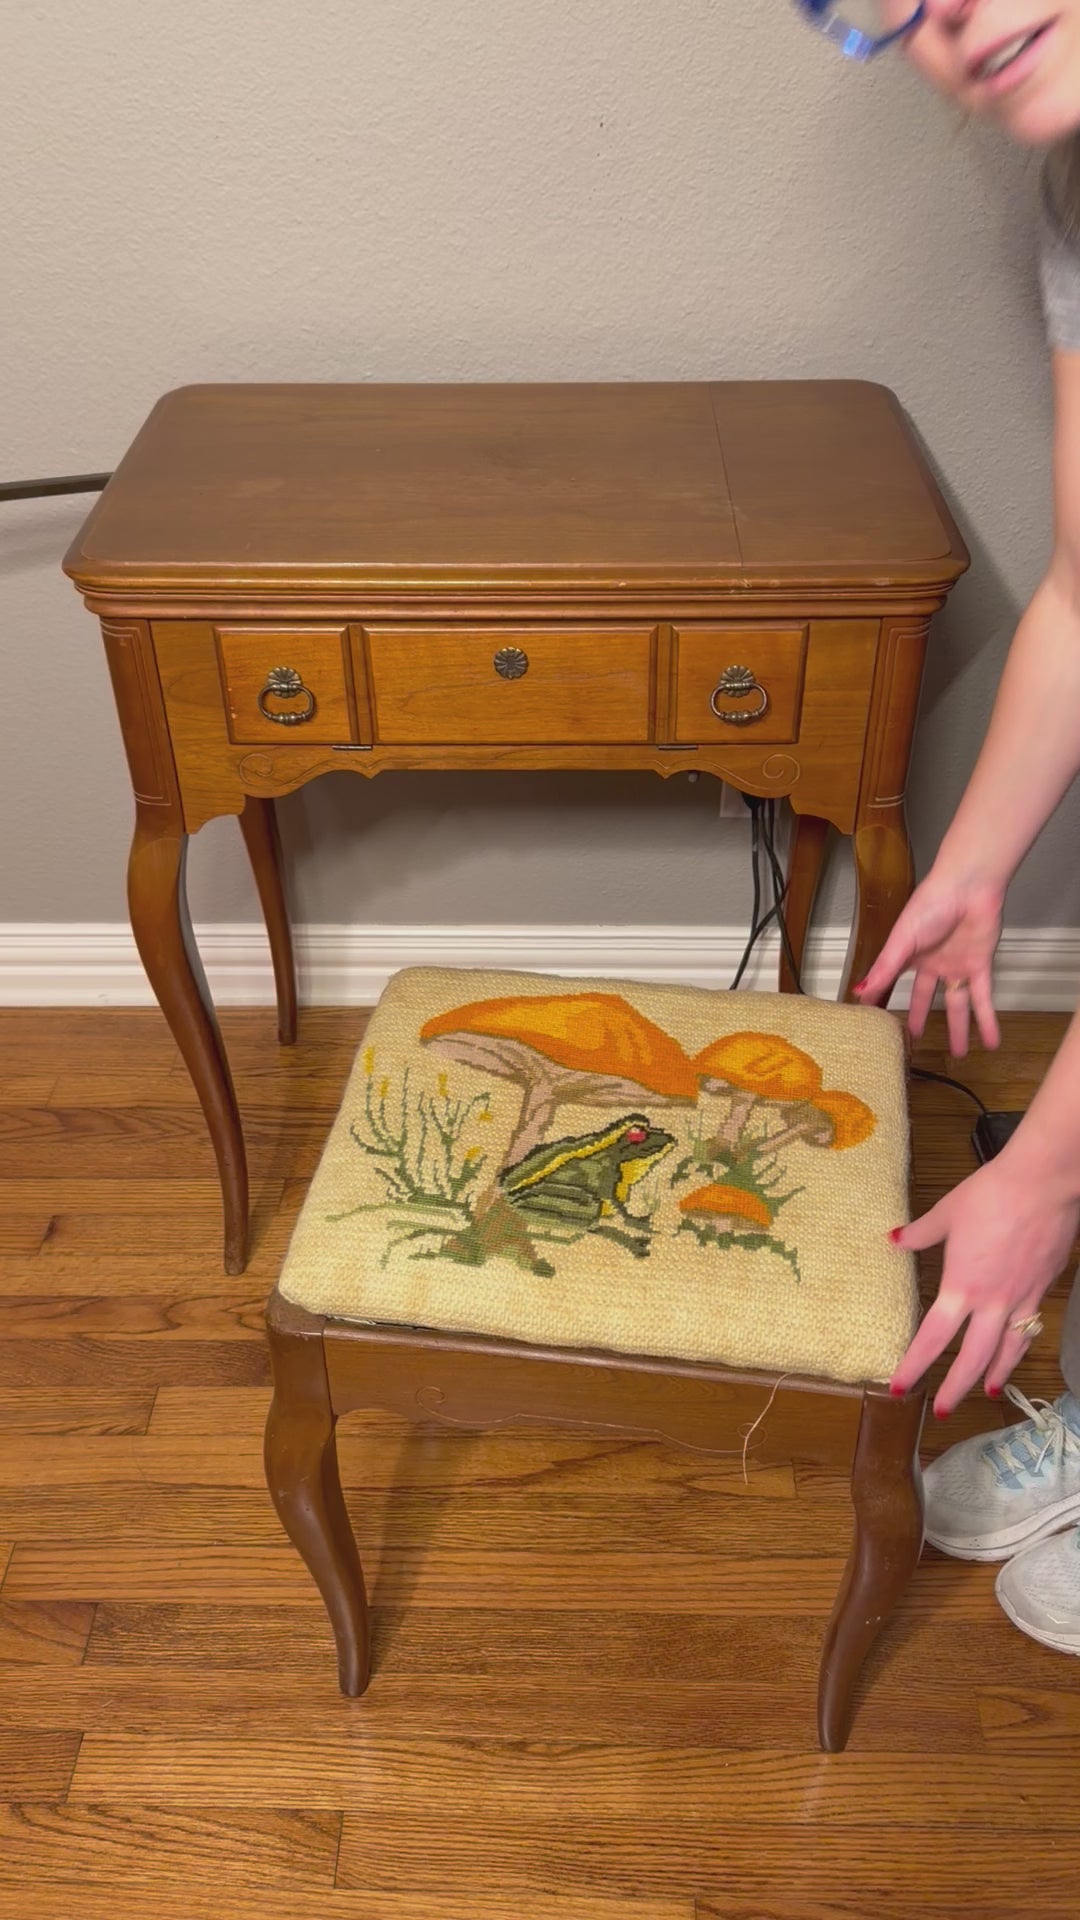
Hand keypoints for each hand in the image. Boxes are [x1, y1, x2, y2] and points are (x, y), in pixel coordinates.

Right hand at [854, 870, 1003, 1055]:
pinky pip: (984, 1000)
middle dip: (921, 1019)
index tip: (876, 1021)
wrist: (967, 887)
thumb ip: (885, 969)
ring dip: (958, 1030)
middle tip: (915, 1042)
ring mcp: (957, 966)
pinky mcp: (980, 966)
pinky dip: (987, 1021)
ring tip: (959, 1055)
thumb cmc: (931, 904)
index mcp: (910, 956)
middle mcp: (933, 964)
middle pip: (926, 999)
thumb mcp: (901, 941)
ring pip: (957, 1006)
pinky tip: (991, 1042)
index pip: (894, 984)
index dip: (885, 1001)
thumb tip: (860, 992)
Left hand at [889, 1155, 1079, 1415]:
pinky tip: (1016, 1351)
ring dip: (994, 1375)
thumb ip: (919, 1233)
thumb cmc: (991, 1193)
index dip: (915, 1365)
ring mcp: (1022, 1299)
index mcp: (962, 1286)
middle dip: (955, 1388)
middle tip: (941, 1411)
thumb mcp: (947, 1212)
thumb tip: (893, 1240)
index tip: (899, 1387)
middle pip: (972, 1358)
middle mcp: (992, 1302)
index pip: (933, 1338)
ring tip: (985, 1394)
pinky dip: (1021, 1347)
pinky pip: (1030, 1328)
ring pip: (1007, 1350)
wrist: (1044, 1183)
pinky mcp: (1044, 1289)